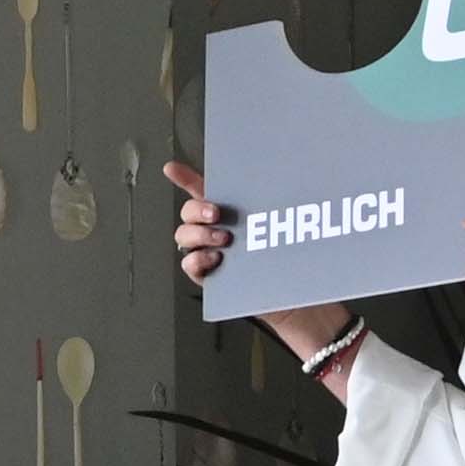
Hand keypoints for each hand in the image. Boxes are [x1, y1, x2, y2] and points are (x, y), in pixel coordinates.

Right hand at [169, 163, 354, 363]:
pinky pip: (189, 264)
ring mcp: (208, 252)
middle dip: (197, 209)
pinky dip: (197, 259)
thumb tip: (287, 179)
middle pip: (188, 212)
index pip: (200, 190)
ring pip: (184, 236)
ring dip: (199, 234)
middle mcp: (214, 230)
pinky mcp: (208, 275)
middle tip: (216, 214)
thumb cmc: (286, 260)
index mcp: (228, 213)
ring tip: (223, 240)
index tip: (172, 168)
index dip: (184, 177)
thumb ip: (274, 207)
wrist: (291, 297)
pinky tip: (215, 259)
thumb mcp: (281, 226)